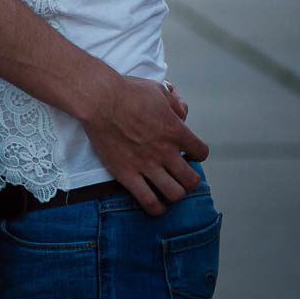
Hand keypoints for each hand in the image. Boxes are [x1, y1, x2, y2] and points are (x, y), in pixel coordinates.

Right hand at [82, 74, 208, 215]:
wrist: (99, 100)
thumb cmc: (127, 91)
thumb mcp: (158, 91)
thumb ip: (175, 104)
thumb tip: (182, 113)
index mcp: (176, 132)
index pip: (201, 152)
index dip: (196, 153)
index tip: (187, 152)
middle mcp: (166, 152)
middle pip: (192, 180)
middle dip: (189, 178)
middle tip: (178, 173)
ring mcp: (146, 165)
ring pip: (175, 194)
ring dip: (174, 193)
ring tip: (167, 188)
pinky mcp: (127, 174)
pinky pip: (148, 201)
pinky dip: (156, 208)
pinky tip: (156, 205)